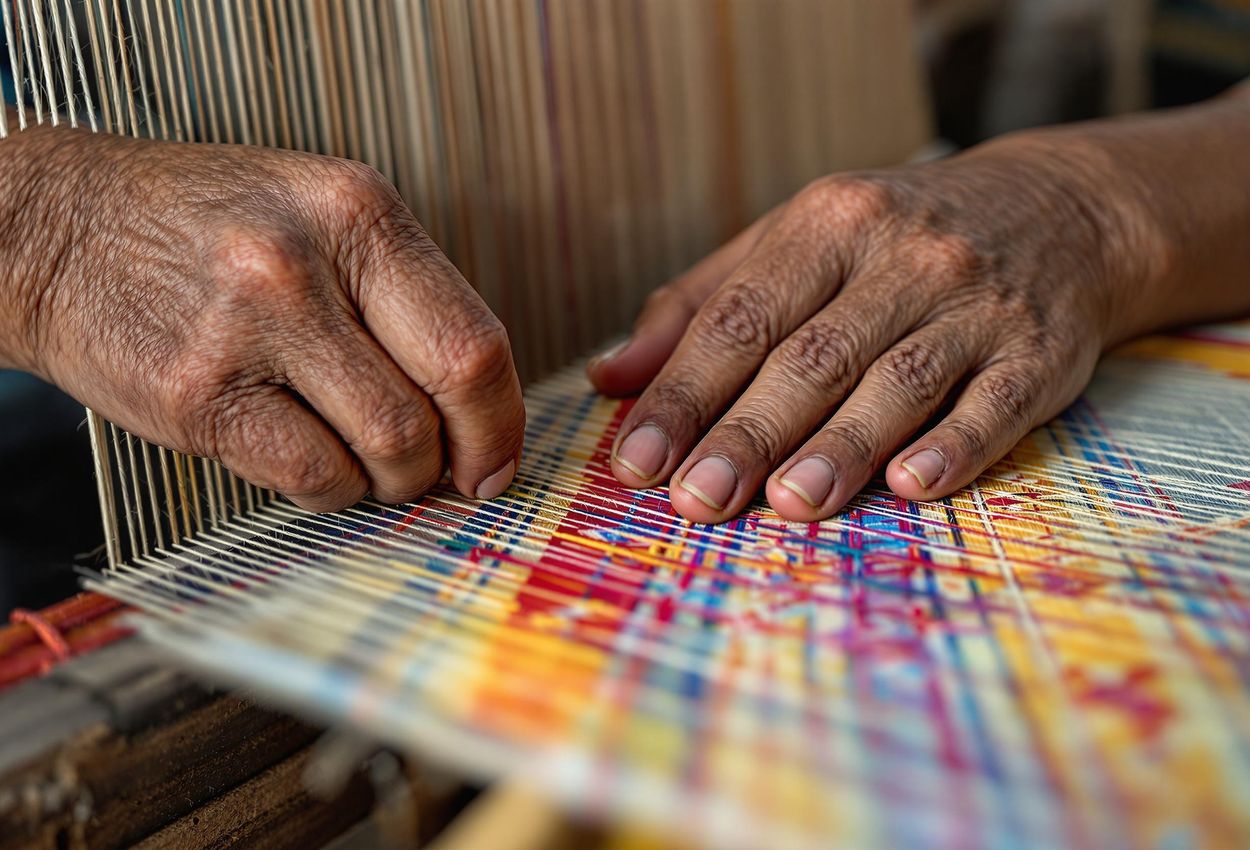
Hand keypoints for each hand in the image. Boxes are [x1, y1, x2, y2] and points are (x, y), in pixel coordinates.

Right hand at [4, 129, 523, 510]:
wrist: (56, 230)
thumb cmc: (207, 230)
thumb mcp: (319, 215)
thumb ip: (404, 295)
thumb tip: (482, 410)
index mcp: (359, 211)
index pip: (475, 338)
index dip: (502, 419)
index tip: (496, 459)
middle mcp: (309, 263)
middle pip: (443, 397)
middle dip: (461, 460)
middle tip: (446, 477)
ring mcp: (248, 329)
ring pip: (387, 448)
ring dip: (391, 479)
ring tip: (364, 460)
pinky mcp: (199, 396)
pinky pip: (313, 477)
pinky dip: (331, 489)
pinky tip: (311, 461)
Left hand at [589, 135, 1162, 522]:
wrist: (1056, 211)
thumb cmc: (893, 240)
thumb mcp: (793, 242)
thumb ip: (699, 306)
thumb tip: (610, 379)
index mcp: (828, 223)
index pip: (741, 317)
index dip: (685, 392)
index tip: (637, 459)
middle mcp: (902, 256)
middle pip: (812, 357)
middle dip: (750, 432)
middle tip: (698, 498)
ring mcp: (977, 303)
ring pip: (898, 381)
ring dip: (841, 446)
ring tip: (789, 503)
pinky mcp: (1040, 350)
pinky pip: (996, 402)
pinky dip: (955, 444)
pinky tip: (910, 484)